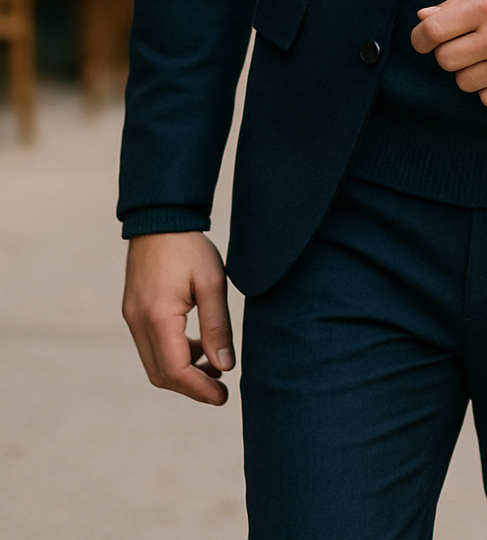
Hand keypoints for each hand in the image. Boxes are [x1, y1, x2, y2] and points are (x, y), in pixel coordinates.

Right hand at [122, 231, 234, 405]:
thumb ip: (217, 326)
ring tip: (215, 365)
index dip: (200, 389)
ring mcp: (132, 317)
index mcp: (157, 317)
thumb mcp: (212, 282)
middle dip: (191, 387)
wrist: (160, 219)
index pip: (176, 371)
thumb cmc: (190, 247)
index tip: (223, 397)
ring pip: (154, 363)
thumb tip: (224, 366)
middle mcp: (138, 322)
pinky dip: (173, 355)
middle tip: (221, 387)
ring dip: (182, 372)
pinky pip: (151, 346)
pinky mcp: (133, 311)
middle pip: (161, 374)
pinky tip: (197, 345)